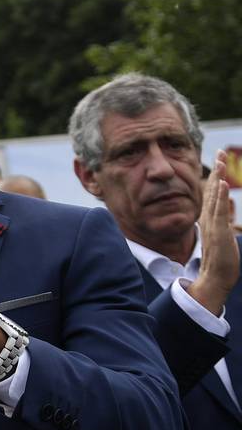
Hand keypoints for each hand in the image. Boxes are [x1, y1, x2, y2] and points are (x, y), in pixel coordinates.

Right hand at [190, 151, 239, 315]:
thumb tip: (220, 221)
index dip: (215, 176)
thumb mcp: (220, 239)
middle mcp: (208, 218)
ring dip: (217, 178)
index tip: (218, 160)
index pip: (212, 193)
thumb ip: (219, 227)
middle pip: (212, 189)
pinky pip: (219, 210)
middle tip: (220, 152)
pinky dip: (220, 196)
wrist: (214, 278)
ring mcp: (213, 224)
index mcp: (209, 219)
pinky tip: (221, 184)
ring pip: (215, 196)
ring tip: (220, 162)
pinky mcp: (218, 231)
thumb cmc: (220, 262)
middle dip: (217, 170)